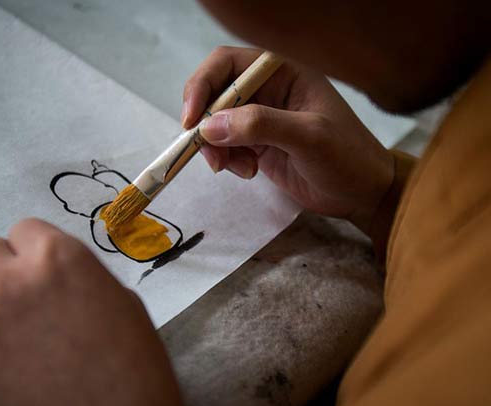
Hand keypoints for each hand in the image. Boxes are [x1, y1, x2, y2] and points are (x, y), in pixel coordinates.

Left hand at [0, 218, 182, 405]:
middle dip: (3, 273)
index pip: (24, 230)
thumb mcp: (119, 300)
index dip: (33, 254)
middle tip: (20, 304)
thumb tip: (45, 268)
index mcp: (59, 257)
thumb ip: (76, 272)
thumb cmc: (130, 367)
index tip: (39, 276)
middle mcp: (10, 279)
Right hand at [183, 46, 393, 233]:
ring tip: (238, 168)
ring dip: (215, 147)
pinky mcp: (255, 144)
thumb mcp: (309, 137)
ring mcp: (260, 118)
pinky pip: (224, 146)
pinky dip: (225, 160)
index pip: (228, 63)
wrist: (361, 194)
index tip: (192, 120)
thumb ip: (261, 125)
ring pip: (214, 123)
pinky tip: (248, 172)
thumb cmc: (346, 158)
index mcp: (283, 72)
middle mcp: (267, 90)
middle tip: (209, 153)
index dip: (202, 85)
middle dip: (205, 124)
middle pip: (214, 93)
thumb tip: (209, 126)